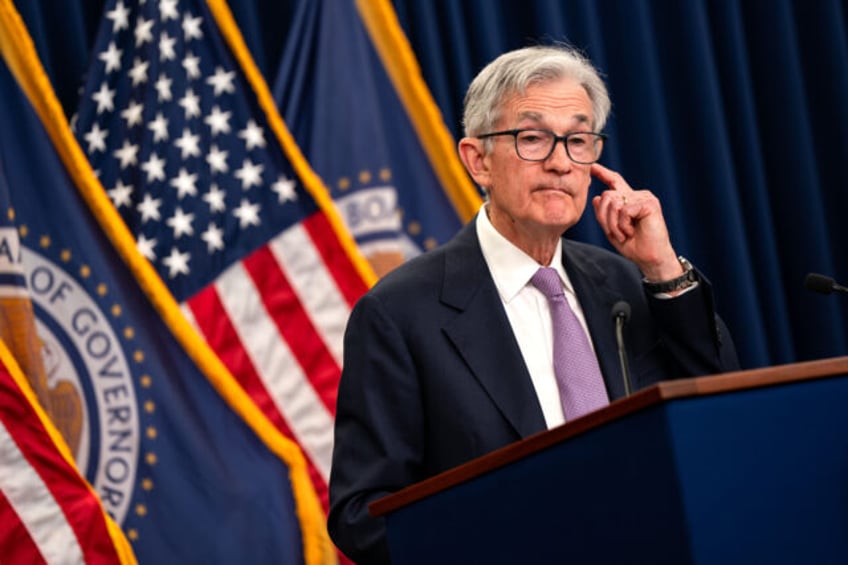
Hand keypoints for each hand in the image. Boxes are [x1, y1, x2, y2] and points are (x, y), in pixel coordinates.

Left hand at [590, 163, 682, 280]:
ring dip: (613, 224)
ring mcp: (644, 198)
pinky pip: (624, 210)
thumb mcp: (612, 230)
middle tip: (615, 234)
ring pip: (613, 203)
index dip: (602, 173)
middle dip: (604, 218)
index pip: (614, 182)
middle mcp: (637, 195)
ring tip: (624, 235)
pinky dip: (622, 225)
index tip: (592, 167)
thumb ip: (604, 215)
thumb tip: (597, 197)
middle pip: (607, 195)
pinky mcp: (649, 203)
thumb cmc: (634, 247)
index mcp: (629, 201)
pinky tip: (631, 232)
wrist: (651, 259)